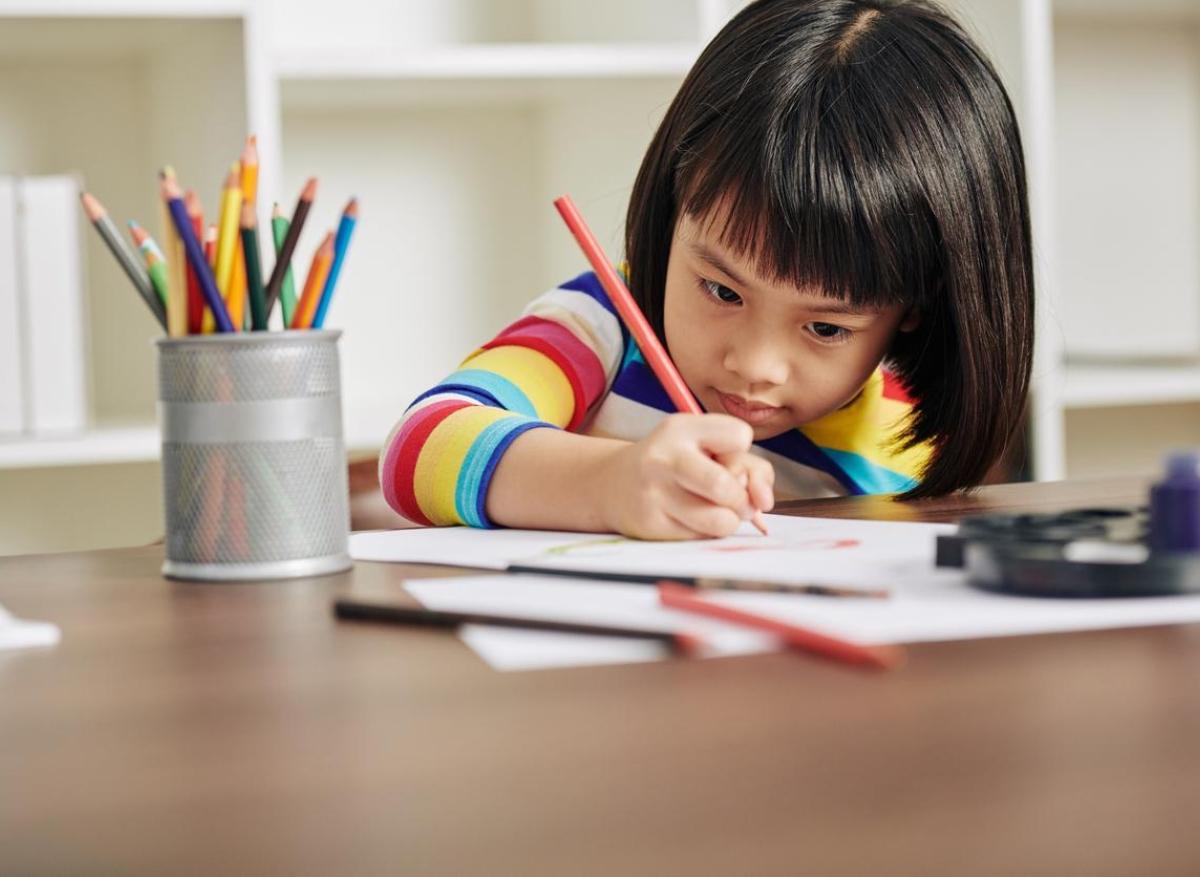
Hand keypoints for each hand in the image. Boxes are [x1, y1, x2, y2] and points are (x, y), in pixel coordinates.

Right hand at [595, 413, 775, 539]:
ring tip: (715, 512)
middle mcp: (666, 458)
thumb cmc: (676, 463)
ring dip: (728, 521)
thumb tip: (763, 502)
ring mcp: (655, 493)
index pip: (740, 437)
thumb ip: (750, 467)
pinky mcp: (651, 524)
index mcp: (682, 428)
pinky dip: (705, 532)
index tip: (724, 457)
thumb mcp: (707, 448)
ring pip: (720, 521)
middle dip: (741, 500)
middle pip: (727, 486)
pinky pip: (701, 536)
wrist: (613, 484)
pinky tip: (688, 519)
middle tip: (733, 500)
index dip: (742, 453)